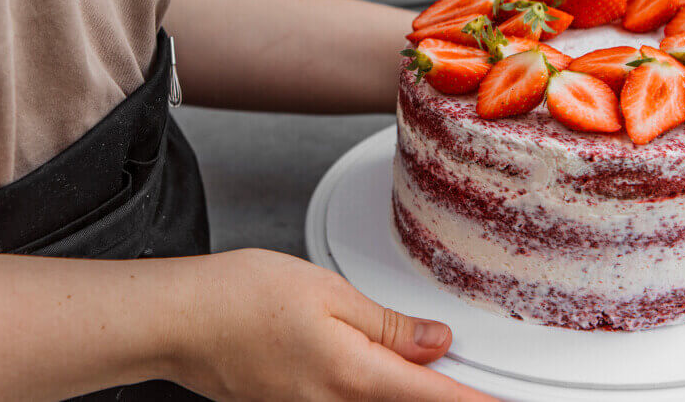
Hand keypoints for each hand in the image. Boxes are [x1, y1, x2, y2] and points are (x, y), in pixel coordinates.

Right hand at [166, 248, 494, 400]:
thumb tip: (435, 344)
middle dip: (444, 392)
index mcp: (354, 378)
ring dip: (409, 389)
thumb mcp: (327, 292)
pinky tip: (377, 368)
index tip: (509, 401)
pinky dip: (374, 390)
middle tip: (467, 369)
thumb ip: (388, 326)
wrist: (176, 322)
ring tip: (427, 364)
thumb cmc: (237, 300)